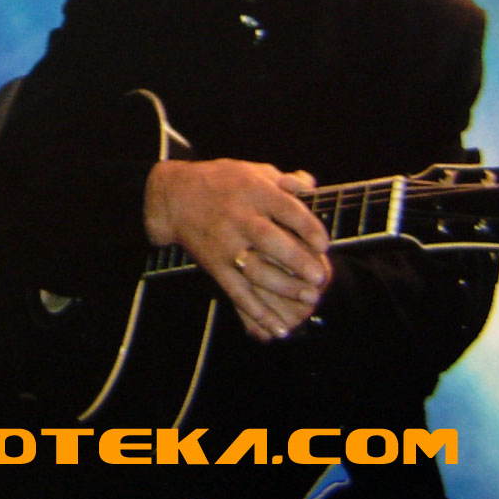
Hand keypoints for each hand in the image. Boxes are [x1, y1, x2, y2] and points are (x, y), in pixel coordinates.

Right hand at [144, 158, 329, 341]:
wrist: (174, 196)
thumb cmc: (222, 181)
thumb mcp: (252, 170)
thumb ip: (284, 180)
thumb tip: (311, 186)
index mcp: (253, 192)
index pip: (286, 209)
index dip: (308, 227)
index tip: (324, 243)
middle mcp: (239, 218)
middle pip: (269, 240)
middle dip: (296, 260)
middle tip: (319, 277)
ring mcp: (225, 243)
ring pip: (255, 269)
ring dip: (283, 287)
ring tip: (308, 297)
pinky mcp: (214, 265)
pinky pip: (236, 292)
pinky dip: (257, 312)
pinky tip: (279, 327)